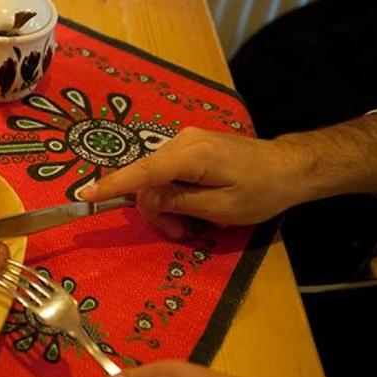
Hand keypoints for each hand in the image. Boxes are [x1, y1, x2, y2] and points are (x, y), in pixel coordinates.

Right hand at [80, 127, 305, 237]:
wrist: (291, 167)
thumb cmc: (262, 190)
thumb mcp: (223, 206)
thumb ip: (180, 202)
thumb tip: (144, 199)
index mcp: (190, 155)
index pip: (142, 171)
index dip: (112, 185)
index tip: (85, 196)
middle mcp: (182, 141)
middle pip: (147, 179)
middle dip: (155, 210)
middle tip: (180, 235)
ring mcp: (186, 142)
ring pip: (155, 177)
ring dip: (165, 205)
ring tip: (190, 226)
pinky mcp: (191, 147)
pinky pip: (168, 172)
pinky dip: (173, 193)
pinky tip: (192, 207)